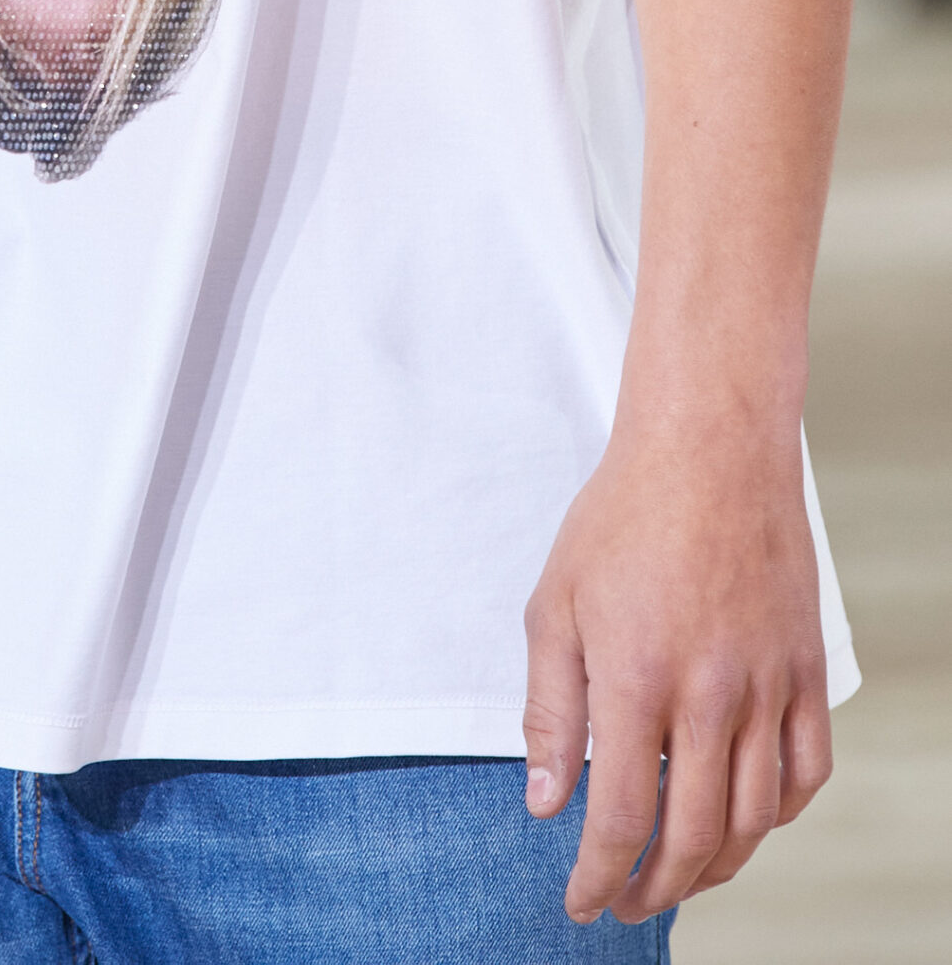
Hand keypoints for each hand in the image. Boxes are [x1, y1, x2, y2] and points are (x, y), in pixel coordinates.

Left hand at [522, 423, 832, 924]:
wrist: (709, 449)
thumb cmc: (620, 518)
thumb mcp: (555, 606)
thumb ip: (551, 713)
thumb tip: (547, 805)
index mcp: (637, 678)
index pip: (622, 820)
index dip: (600, 877)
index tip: (582, 902)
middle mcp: (710, 694)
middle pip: (693, 837)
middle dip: (655, 890)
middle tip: (627, 905)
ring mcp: (767, 684)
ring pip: (754, 819)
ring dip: (715, 868)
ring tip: (679, 877)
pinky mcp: (805, 669)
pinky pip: (805, 772)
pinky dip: (776, 815)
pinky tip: (743, 819)